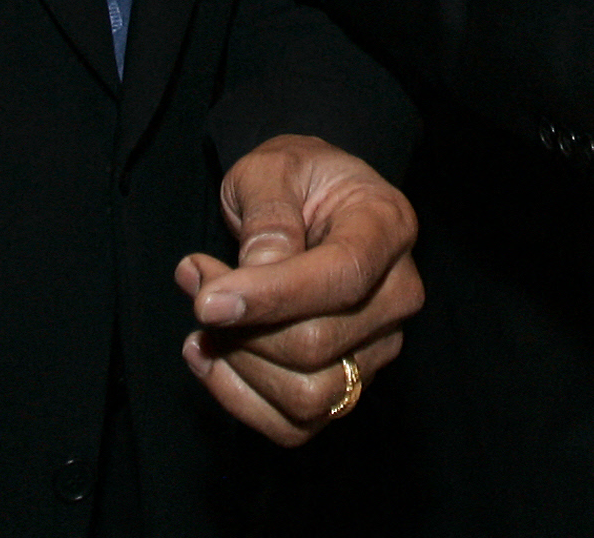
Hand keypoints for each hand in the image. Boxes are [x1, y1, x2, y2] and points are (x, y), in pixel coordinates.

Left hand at [176, 135, 421, 446]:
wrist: (305, 199)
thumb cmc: (292, 178)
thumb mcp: (271, 168)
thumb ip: (269, 214)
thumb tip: (259, 271)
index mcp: (388, 226)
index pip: (342, 276)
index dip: (274, 295)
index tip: (207, 300)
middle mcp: (398, 292)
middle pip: (318, 344)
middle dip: (241, 325)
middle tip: (195, 281)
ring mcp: (379, 345)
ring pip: (309, 395)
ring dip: (238, 365)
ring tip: (200, 317)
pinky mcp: (351, 384)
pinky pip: (295, 425)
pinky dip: (240, 399)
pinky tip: (209, 355)